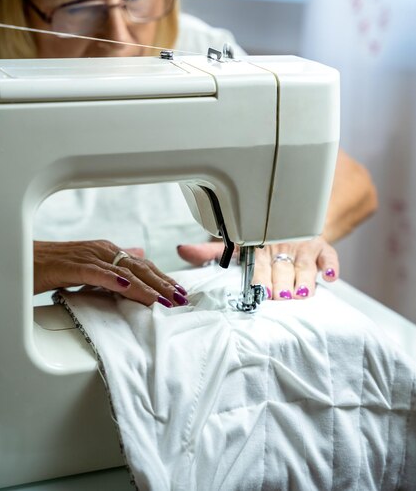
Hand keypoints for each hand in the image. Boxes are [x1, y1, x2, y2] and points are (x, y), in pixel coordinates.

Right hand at [34, 240, 187, 306]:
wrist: (22, 259)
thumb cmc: (52, 264)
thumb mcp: (88, 264)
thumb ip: (113, 262)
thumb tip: (137, 255)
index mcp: (106, 251)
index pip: (142, 265)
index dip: (162, 279)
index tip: (180, 292)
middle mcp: (101, 250)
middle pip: (139, 268)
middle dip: (163, 284)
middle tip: (181, 300)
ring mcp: (87, 257)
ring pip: (124, 271)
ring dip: (146, 286)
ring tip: (164, 300)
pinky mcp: (71, 266)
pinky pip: (97, 273)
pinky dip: (114, 280)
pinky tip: (128, 288)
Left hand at [177, 237, 337, 299]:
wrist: (291, 217)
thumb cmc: (259, 240)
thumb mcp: (236, 245)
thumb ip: (211, 252)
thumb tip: (182, 251)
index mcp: (258, 245)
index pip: (257, 262)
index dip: (259, 276)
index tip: (259, 289)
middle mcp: (280, 245)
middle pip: (282, 267)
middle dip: (282, 282)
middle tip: (280, 296)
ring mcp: (302, 246)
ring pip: (305, 265)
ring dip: (304, 279)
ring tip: (302, 292)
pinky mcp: (321, 248)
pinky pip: (329, 256)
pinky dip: (331, 266)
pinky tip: (330, 277)